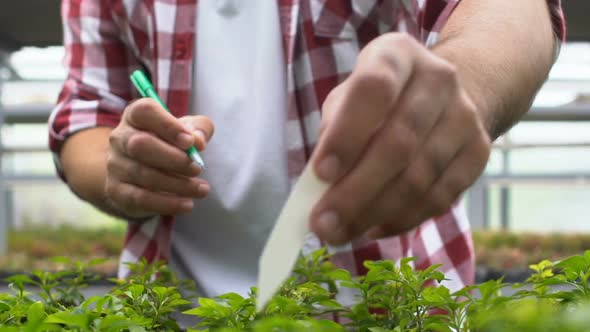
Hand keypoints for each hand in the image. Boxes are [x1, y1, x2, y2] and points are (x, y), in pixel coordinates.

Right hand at [105, 98, 213, 218]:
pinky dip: (167, 203)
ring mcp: (115, 165)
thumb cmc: (170, 144)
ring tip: (202, 189)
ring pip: (143, 174)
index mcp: (136, 116)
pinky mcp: (116, 191)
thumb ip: (198, 129)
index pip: (144, 112)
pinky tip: (187, 204)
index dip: (168, 125)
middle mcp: (120, 138)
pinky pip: (140, 198)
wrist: (142, 173)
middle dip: (173, 159)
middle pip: (140, 144)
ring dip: (177, 184)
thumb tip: (198, 141)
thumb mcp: (188, 130)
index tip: (190, 141)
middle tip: (197, 168)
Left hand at [310, 33, 490, 244]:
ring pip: (419, 177)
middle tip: (323, 224)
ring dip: (375, 213)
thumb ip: (334, 132)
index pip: (375, 88)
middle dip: (355, 192)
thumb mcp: (349, 97)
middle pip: (399, 143)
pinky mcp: (479, 152)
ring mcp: (465, 116)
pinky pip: (439, 197)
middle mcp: (439, 79)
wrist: (444, 97)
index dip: (347, 134)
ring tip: (341, 234)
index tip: (321, 174)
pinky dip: (401, 219)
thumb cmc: (380, 102)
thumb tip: (320, 187)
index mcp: (397, 55)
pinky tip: (372, 228)